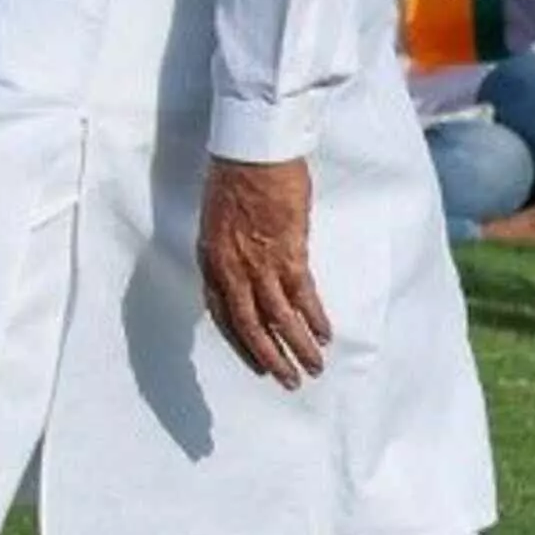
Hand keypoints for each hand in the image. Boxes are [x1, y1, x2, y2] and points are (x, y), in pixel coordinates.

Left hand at [198, 152, 332, 382]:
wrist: (251, 154)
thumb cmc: (233, 178)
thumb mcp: (218, 219)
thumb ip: (230, 249)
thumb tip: (246, 266)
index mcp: (210, 260)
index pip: (221, 313)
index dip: (239, 340)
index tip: (255, 360)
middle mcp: (231, 269)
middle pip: (249, 324)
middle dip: (269, 356)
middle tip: (286, 380)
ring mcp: (259, 265)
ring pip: (278, 319)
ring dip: (298, 348)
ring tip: (313, 369)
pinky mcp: (288, 255)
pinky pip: (302, 297)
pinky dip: (314, 319)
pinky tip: (324, 336)